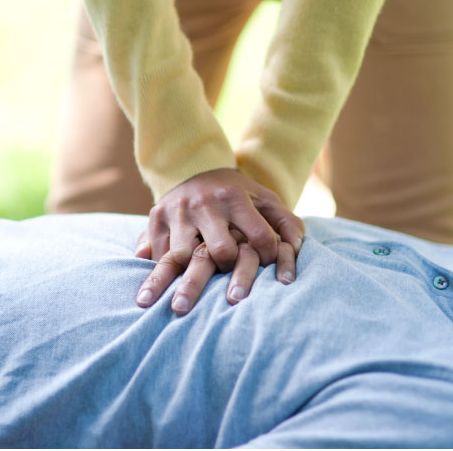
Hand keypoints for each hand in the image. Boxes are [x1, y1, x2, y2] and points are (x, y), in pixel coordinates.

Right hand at [134, 168, 303, 313]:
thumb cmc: (236, 193)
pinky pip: (156, 253)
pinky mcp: (155, 218)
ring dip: (191, 274)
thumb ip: (287, 223)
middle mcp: (205, 204)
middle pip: (219, 251)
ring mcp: (177, 211)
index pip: (259, 236)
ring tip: (197, 283)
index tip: (267, 266)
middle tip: (230, 278)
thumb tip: (296, 250)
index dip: (268, 257)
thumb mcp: (265, 200)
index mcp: (235, 198)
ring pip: (182, 256)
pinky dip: (163, 270)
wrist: (193, 168)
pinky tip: (170, 280)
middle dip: (229, 270)